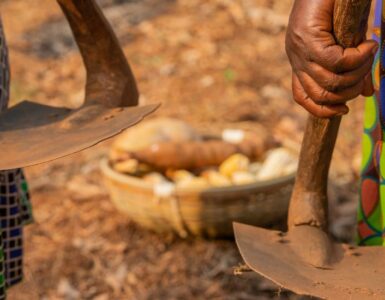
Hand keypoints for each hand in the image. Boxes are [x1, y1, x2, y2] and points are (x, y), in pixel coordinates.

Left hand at [285, 0, 377, 117]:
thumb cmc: (338, 7)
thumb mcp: (346, 43)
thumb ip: (352, 68)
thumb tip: (367, 94)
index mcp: (300, 63)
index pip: (303, 97)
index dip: (323, 110)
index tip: (344, 110)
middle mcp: (296, 59)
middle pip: (321, 93)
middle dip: (350, 91)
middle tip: (367, 73)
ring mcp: (300, 50)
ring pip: (331, 80)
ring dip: (358, 73)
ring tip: (370, 55)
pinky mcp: (308, 38)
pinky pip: (335, 61)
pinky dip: (358, 58)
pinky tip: (370, 46)